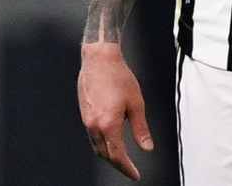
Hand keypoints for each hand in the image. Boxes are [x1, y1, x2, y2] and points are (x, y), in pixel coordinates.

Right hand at [79, 42, 152, 180]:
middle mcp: (94, 125)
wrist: (99, 59)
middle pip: (105, 154)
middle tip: (130, 170)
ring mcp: (87, 119)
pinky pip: (92, 136)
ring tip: (121, 158)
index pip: (118, 155)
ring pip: (97, 146)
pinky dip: (102, 143)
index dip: (127, 168)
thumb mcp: (136, 104)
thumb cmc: (118, 76)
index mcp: (108, 124)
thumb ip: (141, 128)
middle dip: (118, 165)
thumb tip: (147, 147)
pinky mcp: (84, 113)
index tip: (135, 175)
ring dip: (109, 155)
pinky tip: (110, 140)